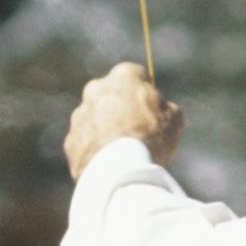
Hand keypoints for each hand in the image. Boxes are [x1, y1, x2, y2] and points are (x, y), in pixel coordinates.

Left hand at [63, 62, 183, 182]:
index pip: (135, 75)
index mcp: (123, 76)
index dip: (145, 92)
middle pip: (111, 95)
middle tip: (137, 130)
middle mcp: (96, 89)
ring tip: (123, 153)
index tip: (152, 108)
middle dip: (121, 108)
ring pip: (95, 119)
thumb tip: (161, 109)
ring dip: (106, 130)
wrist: (119, 169)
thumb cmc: (151, 138)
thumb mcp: (174, 119)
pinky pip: (86, 143)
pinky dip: (95, 151)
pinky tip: (110, 165)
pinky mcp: (71, 140)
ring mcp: (80, 115)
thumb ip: (165, 107)